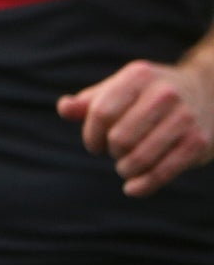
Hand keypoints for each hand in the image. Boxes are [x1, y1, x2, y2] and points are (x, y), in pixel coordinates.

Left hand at [58, 58, 213, 196]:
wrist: (207, 93)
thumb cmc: (149, 94)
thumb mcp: (120, 89)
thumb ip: (89, 101)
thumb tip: (64, 108)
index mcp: (138, 76)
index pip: (102, 112)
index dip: (91, 135)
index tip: (95, 144)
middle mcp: (164, 94)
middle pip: (120, 137)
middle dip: (111, 151)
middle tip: (114, 152)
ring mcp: (185, 118)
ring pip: (140, 157)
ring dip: (125, 169)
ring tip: (124, 167)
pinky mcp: (199, 142)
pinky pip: (164, 172)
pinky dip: (143, 186)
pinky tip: (132, 188)